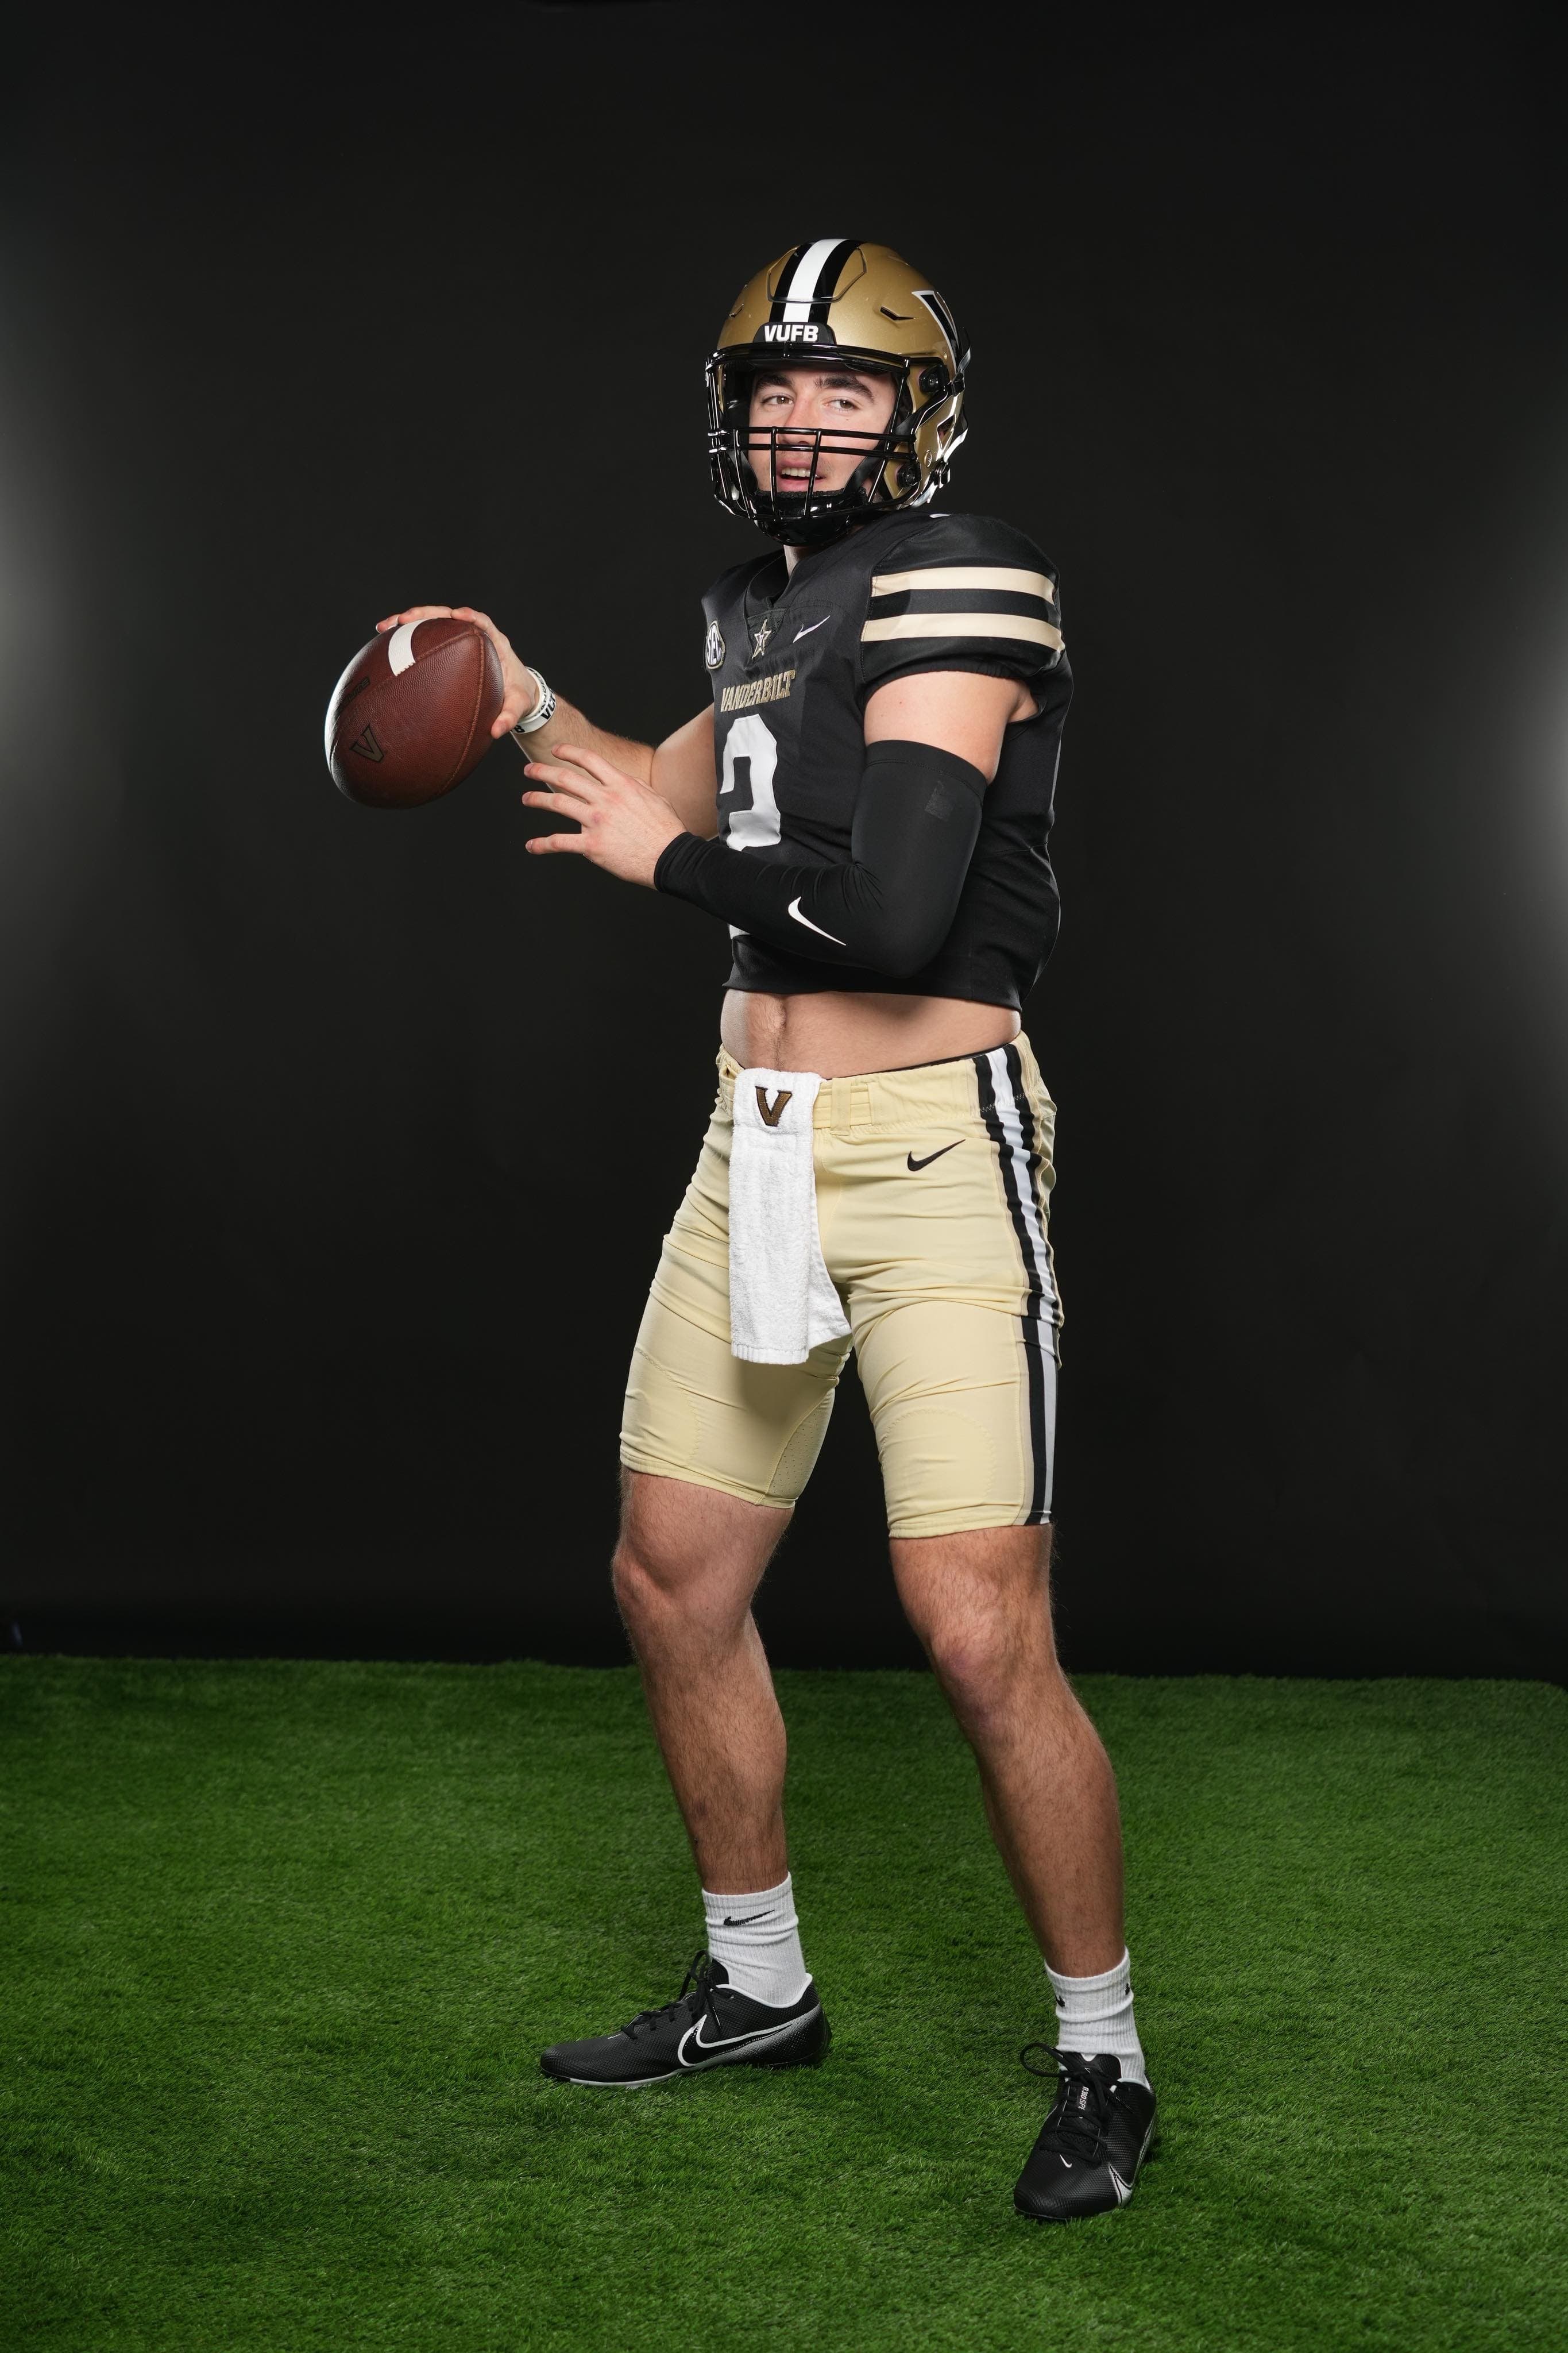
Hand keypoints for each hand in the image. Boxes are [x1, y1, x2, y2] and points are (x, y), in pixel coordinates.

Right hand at [375, 604, 538, 737]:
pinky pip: (426, 639)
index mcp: (496, 643)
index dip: (470, 617)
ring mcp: (459, 640)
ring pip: (432, 624)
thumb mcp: (518, 706)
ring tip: (383, 627)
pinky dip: (407, 640)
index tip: (457, 615)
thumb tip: (497, 731)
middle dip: (425, 614)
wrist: (518, 693)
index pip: (482, 622)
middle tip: (403, 619)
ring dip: (408, 623)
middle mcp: (475, 636)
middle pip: (448, 616)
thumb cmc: (519, 696)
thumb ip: (509, 717)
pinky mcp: (447, 648)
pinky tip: (384, 643)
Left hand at [521, 745, 685, 886]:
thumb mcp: (654, 797)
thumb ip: (634, 786)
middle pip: (565, 778)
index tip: (555, 751)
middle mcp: (605, 799)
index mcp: (621, 784)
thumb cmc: (666, 829)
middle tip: (529, 771)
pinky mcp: (592, 845)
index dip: (568, 752)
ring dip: (537, 799)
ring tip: (527, 799)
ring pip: (557, 803)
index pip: (588, 760)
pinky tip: (532, 846)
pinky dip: (542, 844)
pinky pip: (559, 842)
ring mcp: (597, 822)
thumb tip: (622, 780)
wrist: (670, 857)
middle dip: (542, 771)